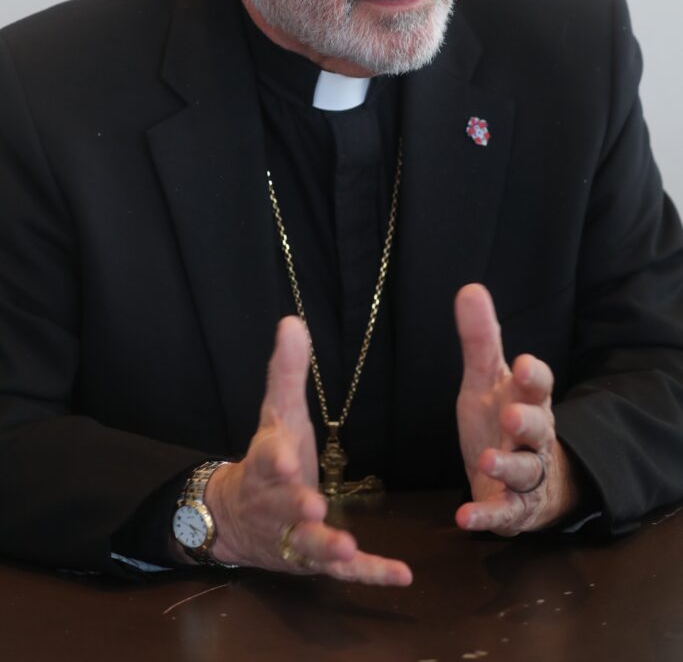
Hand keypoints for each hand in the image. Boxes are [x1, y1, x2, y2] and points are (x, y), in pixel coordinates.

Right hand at [205, 315, 411, 584]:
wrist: (235, 515)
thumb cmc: (269, 454)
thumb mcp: (277, 411)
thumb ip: (287, 370)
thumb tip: (291, 320)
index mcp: (269, 463)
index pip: (268, 459)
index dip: (278, 460)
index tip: (287, 459)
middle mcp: (278, 504)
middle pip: (286, 506)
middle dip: (297, 506)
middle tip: (313, 505)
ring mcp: (296, 536)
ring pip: (308, 545)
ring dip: (325, 546)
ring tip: (344, 547)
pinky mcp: (316, 561)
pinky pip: (345, 572)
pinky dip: (371, 574)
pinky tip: (402, 576)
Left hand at [453, 284, 580, 534]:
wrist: (526, 482)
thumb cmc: (504, 420)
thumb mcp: (487, 380)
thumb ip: (479, 340)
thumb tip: (469, 288)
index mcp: (528, 401)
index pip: (539, 385)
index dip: (533, 376)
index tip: (523, 363)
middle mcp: (533, 438)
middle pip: (538, 428)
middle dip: (527, 422)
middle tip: (512, 416)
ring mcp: (525, 475)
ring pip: (524, 471)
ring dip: (508, 466)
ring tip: (488, 462)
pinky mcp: (512, 508)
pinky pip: (502, 513)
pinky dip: (485, 516)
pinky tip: (464, 517)